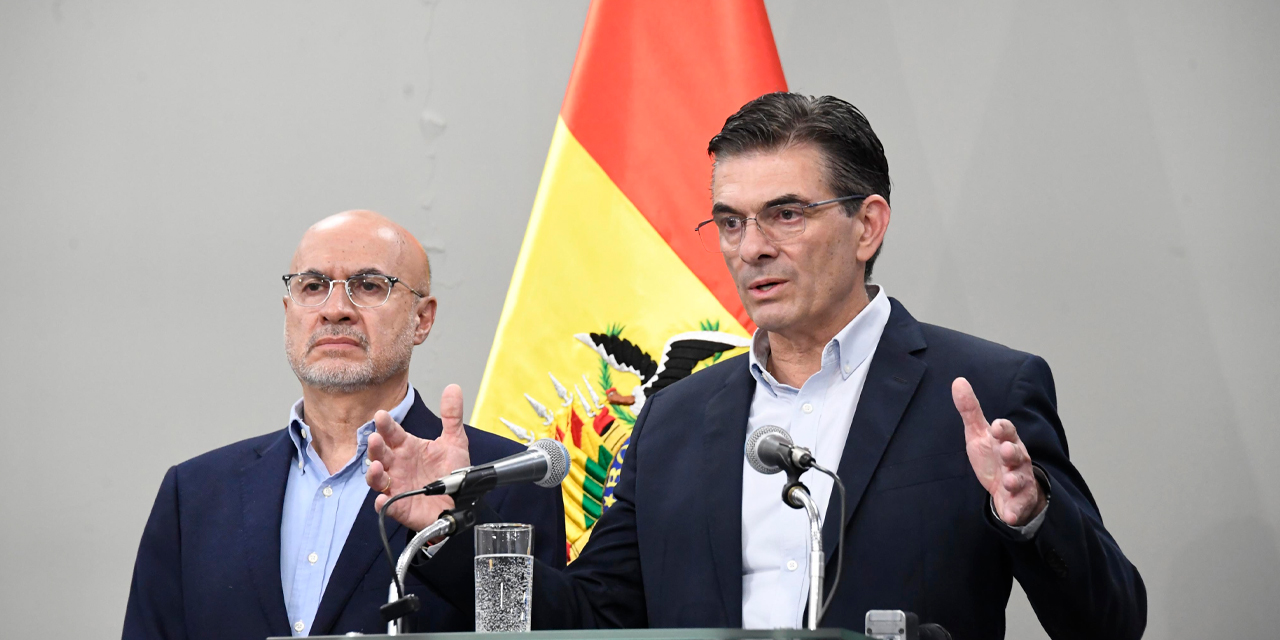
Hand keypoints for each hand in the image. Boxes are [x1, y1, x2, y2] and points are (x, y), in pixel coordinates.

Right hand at [365, 384, 471, 529]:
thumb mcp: (455, 442)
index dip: (386, 425)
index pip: (392, 434)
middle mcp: (398, 466)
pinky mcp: (401, 507)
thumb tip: (454, 388)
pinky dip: (383, 503)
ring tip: (376, 466)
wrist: (461, 501)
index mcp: (408, 448)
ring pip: (377, 479)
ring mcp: (397, 486)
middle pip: (380, 454)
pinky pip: (387, 506)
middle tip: (375, 438)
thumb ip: (452, 416)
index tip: (382, 415)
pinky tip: (382, 499)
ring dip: (373, 473)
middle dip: (375, 447)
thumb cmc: (452, 473)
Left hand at [952, 377, 1045, 526]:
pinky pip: (1018, 507)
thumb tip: (958, 381)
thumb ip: (970, 410)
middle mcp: (1017, 460)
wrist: (1008, 488)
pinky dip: (1014, 511)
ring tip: (1008, 482)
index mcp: (1007, 441)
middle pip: (1017, 454)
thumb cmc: (993, 456)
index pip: (1007, 432)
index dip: (1003, 429)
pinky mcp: (1018, 502)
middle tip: (1005, 450)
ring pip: (1021, 480)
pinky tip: (1008, 515)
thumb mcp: (979, 434)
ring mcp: (1020, 481)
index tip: (997, 425)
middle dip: (1012, 452)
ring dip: (1015, 481)